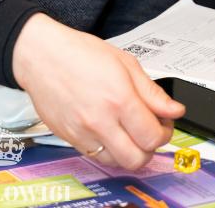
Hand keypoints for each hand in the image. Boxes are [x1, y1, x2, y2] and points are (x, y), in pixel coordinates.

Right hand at [13, 14, 184, 169]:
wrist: (41, 54)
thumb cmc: (78, 52)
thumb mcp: (123, 61)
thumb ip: (151, 90)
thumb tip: (173, 109)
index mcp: (119, 98)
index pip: (153, 135)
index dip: (164, 131)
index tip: (163, 122)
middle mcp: (101, 120)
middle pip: (138, 158)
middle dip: (150, 147)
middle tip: (147, 130)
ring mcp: (83, 132)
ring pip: (117, 162)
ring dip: (129, 151)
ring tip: (127, 131)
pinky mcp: (70, 138)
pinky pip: (95, 155)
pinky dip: (107, 148)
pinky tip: (108, 130)